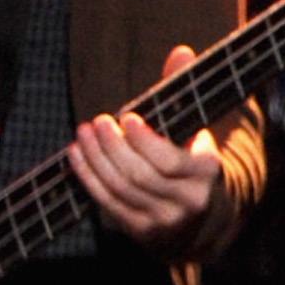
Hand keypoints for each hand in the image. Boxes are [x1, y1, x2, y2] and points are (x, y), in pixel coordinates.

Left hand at [69, 44, 224, 250]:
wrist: (199, 214)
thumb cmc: (192, 157)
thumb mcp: (195, 126)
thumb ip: (185, 91)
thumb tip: (180, 52)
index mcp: (207, 171)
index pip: (171, 161)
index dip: (144, 141)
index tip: (126, 117)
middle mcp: (189, 201)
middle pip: (140, 175)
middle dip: (113, 147)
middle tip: (97, 122)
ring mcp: (165, 221)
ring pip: (122, 189)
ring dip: (96, 160)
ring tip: (83, 134)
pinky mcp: (143, 232)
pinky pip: (109, 204)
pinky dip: (89, 178)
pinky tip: (77, 156)